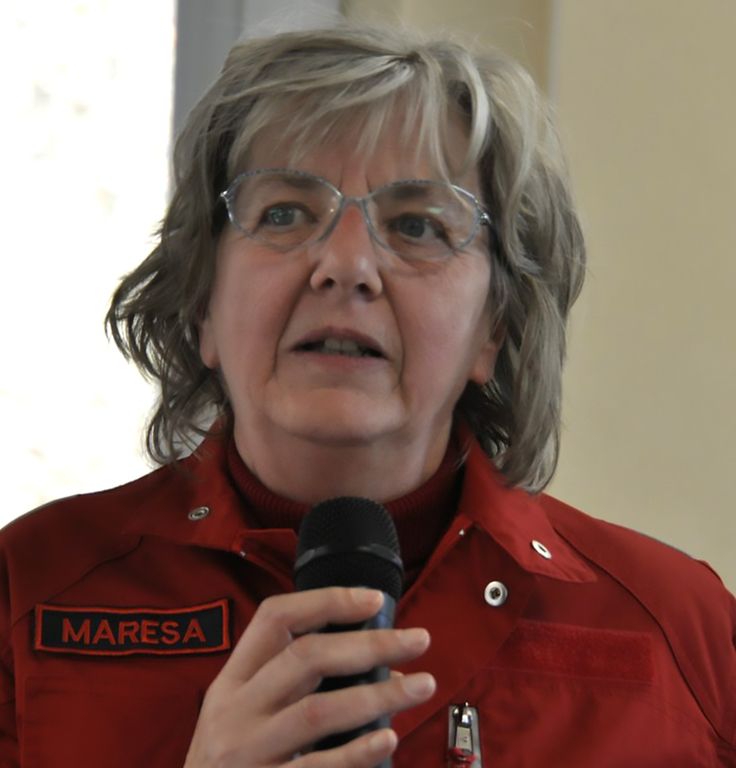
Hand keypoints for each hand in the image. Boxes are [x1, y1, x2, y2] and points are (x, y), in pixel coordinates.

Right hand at [184, 587, 434, 766]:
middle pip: (305, 658)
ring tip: (423, 686)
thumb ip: (293, 686)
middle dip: (369, 644)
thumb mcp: (244, 715)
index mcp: (232, 681)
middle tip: (418, 641)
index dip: (326, 601)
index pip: (275, 618)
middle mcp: (235, 712)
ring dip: (378, 695)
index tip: (374, 599)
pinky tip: (387, 737)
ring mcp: (247, 754)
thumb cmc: (234, 764)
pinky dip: (356, 752)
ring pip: (317, 711)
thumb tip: (380, 664)